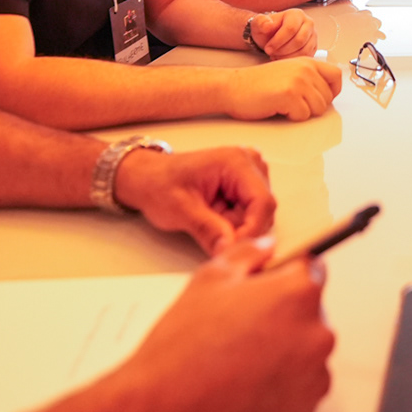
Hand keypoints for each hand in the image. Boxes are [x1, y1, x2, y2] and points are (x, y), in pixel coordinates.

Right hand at [83, 241, 332, 411]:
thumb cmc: (183, 351)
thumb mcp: (209, 280)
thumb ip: (246, 254)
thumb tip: (265, 249)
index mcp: (297, 293)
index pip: (311, 269)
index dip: (284, 274)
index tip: (269, 283)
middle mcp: (317, 333)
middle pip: (309, 311)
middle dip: (282, 313)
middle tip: (240, 326)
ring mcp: (314, 376)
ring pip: (305, 351)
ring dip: (282, 350)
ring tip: (237, 361)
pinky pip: (301, 388)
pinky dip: (280, 385)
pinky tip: (244, 385)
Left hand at [115, 145, 276, 253]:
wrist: (149, 178)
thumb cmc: (159, 184)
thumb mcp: (180, 209)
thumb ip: (208, 229)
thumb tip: (229, 249)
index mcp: (236, 161)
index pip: (263, 202)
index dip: (252, 231)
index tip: (234, 249)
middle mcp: (249, 163)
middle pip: (263, 211)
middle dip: (241, 231)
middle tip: (213, 238)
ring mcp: (250, 174)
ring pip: (258, 216)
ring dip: (236, 228)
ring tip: (208, 221)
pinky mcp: (245, 186)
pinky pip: (250, 216)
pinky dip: (233, 225)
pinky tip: (214, 218)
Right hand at [223, 57, 341, 122]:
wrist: (232, 86)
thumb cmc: (257, 83)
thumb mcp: (288, 71)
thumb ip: (308, 77)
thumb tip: (328, 94)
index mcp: (307, 61)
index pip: (337, 76)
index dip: (332, 92)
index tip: (320, 99)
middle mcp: (306, 69)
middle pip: (327, 99)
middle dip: (312, 106)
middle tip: (293, 103)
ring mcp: (298, 81)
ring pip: (318, 109)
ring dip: (302, 112)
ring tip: (284, 104)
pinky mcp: (289, 95)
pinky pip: (303, 116)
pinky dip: (291, 117)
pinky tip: (278, 108)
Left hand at [249, 9, 317, 57]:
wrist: (272, 36)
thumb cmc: (266, 30)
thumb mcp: (259, 24)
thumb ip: (261, 22)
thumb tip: (268, 25)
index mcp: (296, 14)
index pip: (291, 28)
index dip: (278, 41)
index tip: (267, 49)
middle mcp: (308, 23)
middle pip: (299, 40)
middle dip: (283, 50)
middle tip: (271, 53)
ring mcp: (313, 35)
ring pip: (304, 50)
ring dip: (288, 57)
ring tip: (276, 56)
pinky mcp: (313, 46)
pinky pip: (307, 56)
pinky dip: (293, 60)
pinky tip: (283, 58)